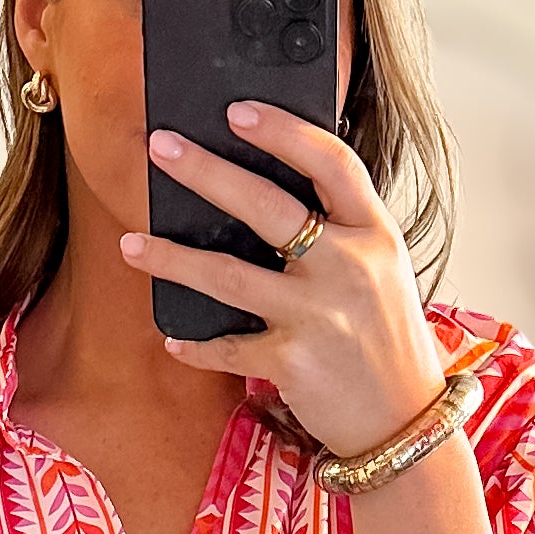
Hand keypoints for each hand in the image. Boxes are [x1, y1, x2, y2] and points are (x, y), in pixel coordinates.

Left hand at [123, 102, 446, 460]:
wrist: (404, 422)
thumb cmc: (385, 340)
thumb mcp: (382, 271)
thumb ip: (341, 231)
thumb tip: (265, 194)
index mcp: (375, 233)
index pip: (330, 163)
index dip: (282, 131)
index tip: (237, 111)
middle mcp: (349, 267)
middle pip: (266, 205)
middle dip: (205, 171)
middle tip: (160, 147)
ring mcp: (320, 315)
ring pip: (227, 274)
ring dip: (172, 258)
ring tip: (131, 244)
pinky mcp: (294, 362)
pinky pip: (227, 346)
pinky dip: (196, 345)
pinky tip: (174, 339)